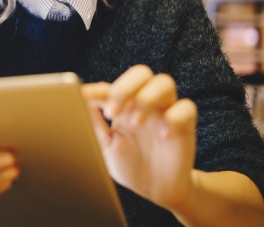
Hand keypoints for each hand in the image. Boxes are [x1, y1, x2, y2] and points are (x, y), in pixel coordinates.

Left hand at [82, 65, 196, 209]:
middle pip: (140, 73)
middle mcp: (145, 104)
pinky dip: (174, 118)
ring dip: (147, 98)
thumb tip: (77, 101)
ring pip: (164, 82)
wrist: (156, 190)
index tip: (84, 97)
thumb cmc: (130, 165)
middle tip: (112, 113)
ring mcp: (166, 112)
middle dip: (124, 88)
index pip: (112, 87)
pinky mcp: (185, 126)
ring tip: (135, 123)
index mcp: (124, 106)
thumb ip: (93, 124)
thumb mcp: (106, 146)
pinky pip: (186, 108)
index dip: (97, 89)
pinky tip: (163, 136)